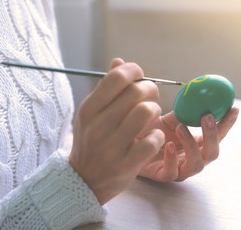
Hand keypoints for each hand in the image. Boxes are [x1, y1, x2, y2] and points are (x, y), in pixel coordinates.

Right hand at [69, 58, 164, 204]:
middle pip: (135, 92)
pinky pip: (151, 141)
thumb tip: (119, 61)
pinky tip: (152, 137)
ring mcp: (111, 146)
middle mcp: (98, 126)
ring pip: (145, 112)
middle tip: (150, 96)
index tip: (139, 76)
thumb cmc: (92, 140)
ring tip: (151, 115)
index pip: (116, 78)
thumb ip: (106, 88)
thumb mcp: (92, 113)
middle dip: (150, 89)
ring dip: (154, 110)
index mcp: (89, 109)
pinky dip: (157, 136)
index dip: (134, 71)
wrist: (83, 179)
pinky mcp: (126, 164)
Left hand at [138, 108, 238, 181]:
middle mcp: (191, 158)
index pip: (218, 136)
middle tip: (206, 116)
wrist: (128, 139)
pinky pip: (172, 173)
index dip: (227, 124)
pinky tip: (168, 145)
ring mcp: (178, 169)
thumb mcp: (170, 118)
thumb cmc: (151, 131)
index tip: (232, 109)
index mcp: (196, 144)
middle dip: (213, 135)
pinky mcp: (162, 176)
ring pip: (196, 165)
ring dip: (192, 145)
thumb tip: (200, 92)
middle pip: (212, 153)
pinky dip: (172, 160)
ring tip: (181, 127)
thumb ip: (185, 109)